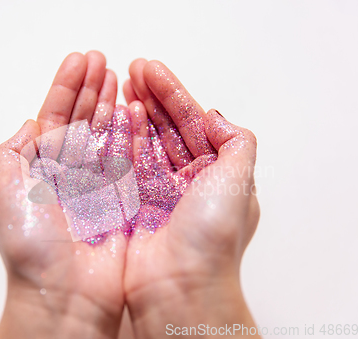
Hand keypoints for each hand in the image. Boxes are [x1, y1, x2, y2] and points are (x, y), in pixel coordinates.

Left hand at [0, 51, 126, 338]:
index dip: (66, 89)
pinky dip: (132, 132)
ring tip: (119, 77)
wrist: (65, 292)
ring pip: (108, 134)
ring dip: (113, 104)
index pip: (56, 119)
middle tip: (102, 60)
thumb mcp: (6, 195)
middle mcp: (71, 174)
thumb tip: (30, 124)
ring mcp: (99, 185)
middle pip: (84, 121)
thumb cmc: (32, 250)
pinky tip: (134, 109)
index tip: (79, 62)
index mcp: (42, 171)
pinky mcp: (123, 198)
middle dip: (92, 89)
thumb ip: (12, 155)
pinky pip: (129, 158)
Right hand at [123, 59, 259, 337]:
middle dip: (153, 97)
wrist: (180, 284)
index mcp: (216, 174)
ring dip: (137, 111)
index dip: (175, 94)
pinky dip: (124, 138)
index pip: (194, 123)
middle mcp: (188, 180)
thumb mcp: (239, 181)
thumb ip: (236, 142)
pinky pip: (129, 162)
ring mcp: (160, 190)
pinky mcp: (135, 202)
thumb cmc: (212, 237)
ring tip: (124, 85)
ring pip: (147, 140)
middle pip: (168, 127)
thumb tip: (215, 117)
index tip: (154, 71)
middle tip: (134, 70)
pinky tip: (117, 116)